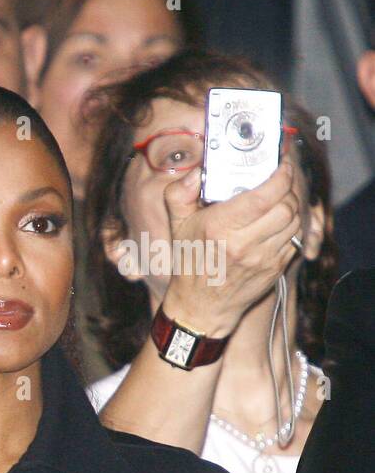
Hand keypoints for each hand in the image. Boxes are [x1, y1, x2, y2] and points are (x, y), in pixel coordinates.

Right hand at [160, 160, 302, 337]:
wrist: (199, 307)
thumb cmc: (189, 262)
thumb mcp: (177, 226)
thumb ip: (178, 194)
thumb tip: (196, 173)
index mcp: (219, 228)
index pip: (265, 195)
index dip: (280, 175)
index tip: (280, 165)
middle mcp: (243, 243)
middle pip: (286, 206)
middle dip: (287, 190)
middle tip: (279, 183)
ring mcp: (263, 258)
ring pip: (294, 222)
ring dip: (291, 208)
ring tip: (279, 202)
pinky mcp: (275, 268)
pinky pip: (295, 239)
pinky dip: (290, 227)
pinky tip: (277, 223)